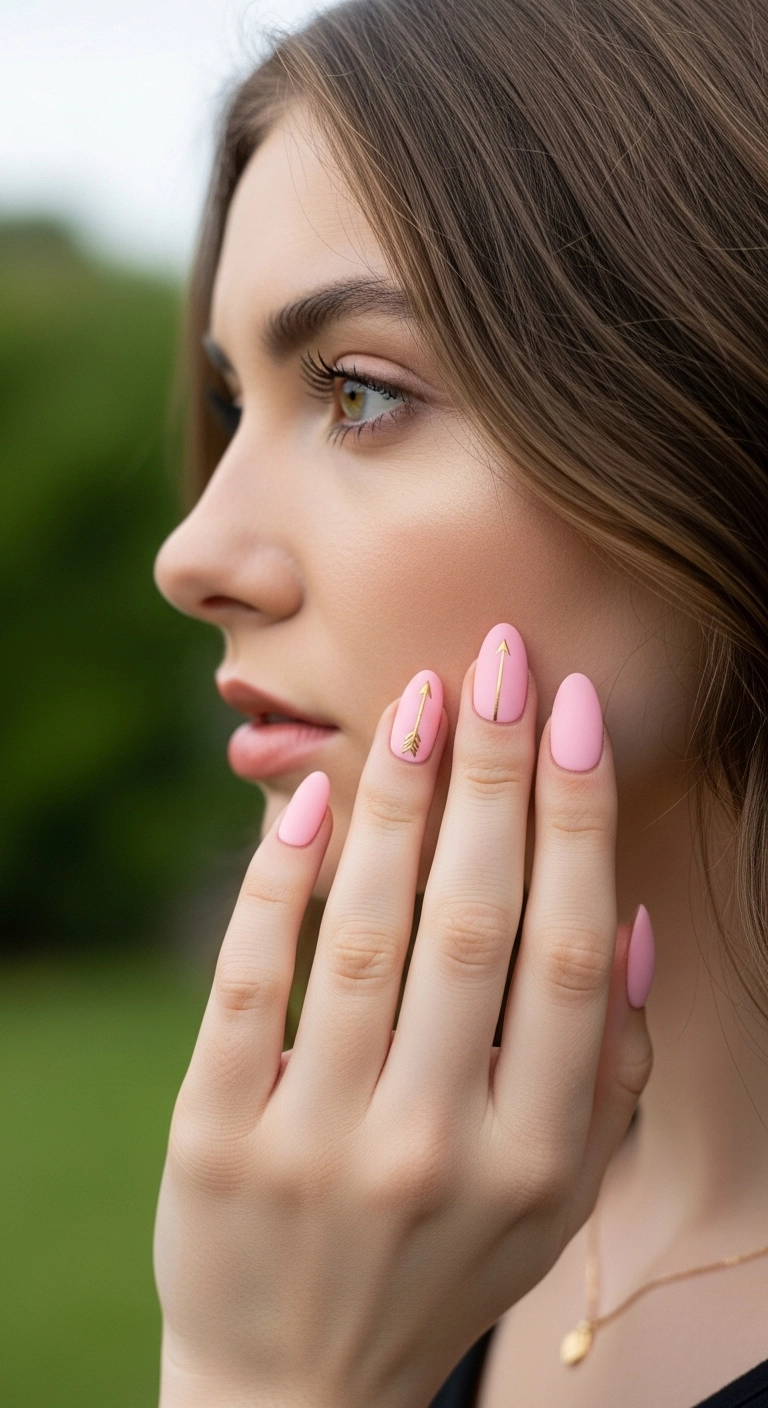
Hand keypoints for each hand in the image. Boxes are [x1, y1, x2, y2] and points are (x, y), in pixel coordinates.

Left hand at [154, 631, 652, 1407]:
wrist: (299, 1383)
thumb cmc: (446, 1256)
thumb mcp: (559, 1195)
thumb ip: (612, 1070)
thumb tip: (634, 922)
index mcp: (538, 1154)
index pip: (571, 953)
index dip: (576, 819)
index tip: (573, 710)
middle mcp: (435, 1148)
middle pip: (472, 922)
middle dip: (493, 773)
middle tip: (500, 657)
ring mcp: (317, 1145)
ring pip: (364, 935)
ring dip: (395, 800)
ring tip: (418, 701)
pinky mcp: (214, 1142)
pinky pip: (246, 984)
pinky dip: (277, 882)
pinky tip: (311, 800)